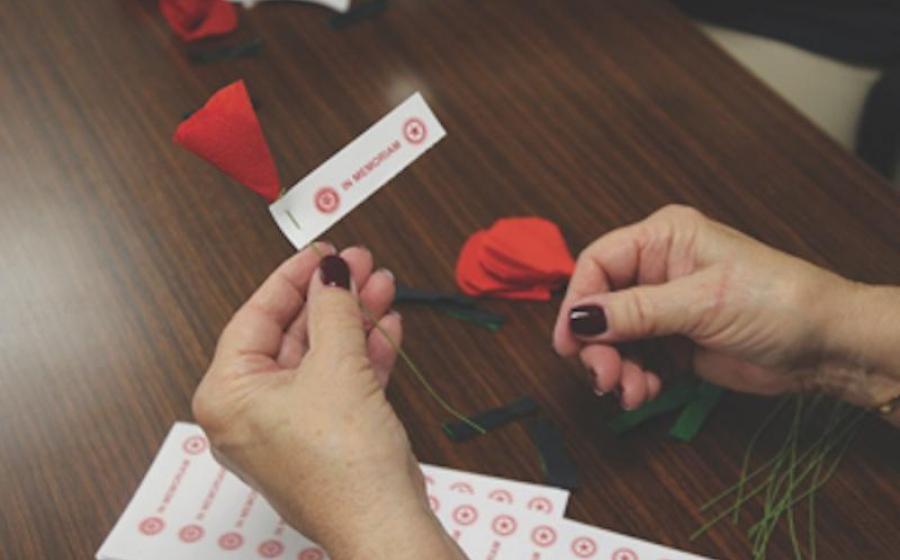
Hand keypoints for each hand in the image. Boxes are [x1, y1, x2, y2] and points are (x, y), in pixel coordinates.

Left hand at [192, 244, 463, 558]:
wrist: (383, 523)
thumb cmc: (343, 465)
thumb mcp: (337, 366)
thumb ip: (333, 308)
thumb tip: (332, 271)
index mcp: (228, 395)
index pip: (256, 317)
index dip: (292, 278)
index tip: (320, 253)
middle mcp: (249, 412)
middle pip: (292, 334)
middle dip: (332, 298)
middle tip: (358, 264)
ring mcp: (286, 426)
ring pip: (320, 357)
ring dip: (354, 321)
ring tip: (381, 286)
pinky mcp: (321, 436)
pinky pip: (337, 383)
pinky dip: (362, 355)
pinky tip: (386, 326)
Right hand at [553, 205, 899, 414]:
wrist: (824, 346)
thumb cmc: (778, 301)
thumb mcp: (702, 302)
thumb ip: (637, 311)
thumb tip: (581, 318)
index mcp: (663, 239)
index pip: (598, 263)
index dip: (577, 303)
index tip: (570, 341)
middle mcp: (657, 270)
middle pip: (600, 307)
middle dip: (598, 346)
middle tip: (604, 377)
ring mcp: (664, 308)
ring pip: (614, 339)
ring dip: (616, 368)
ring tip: (632, 391)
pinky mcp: (673, 342)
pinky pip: (635, 361)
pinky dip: (635, 379)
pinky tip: (647, 391)